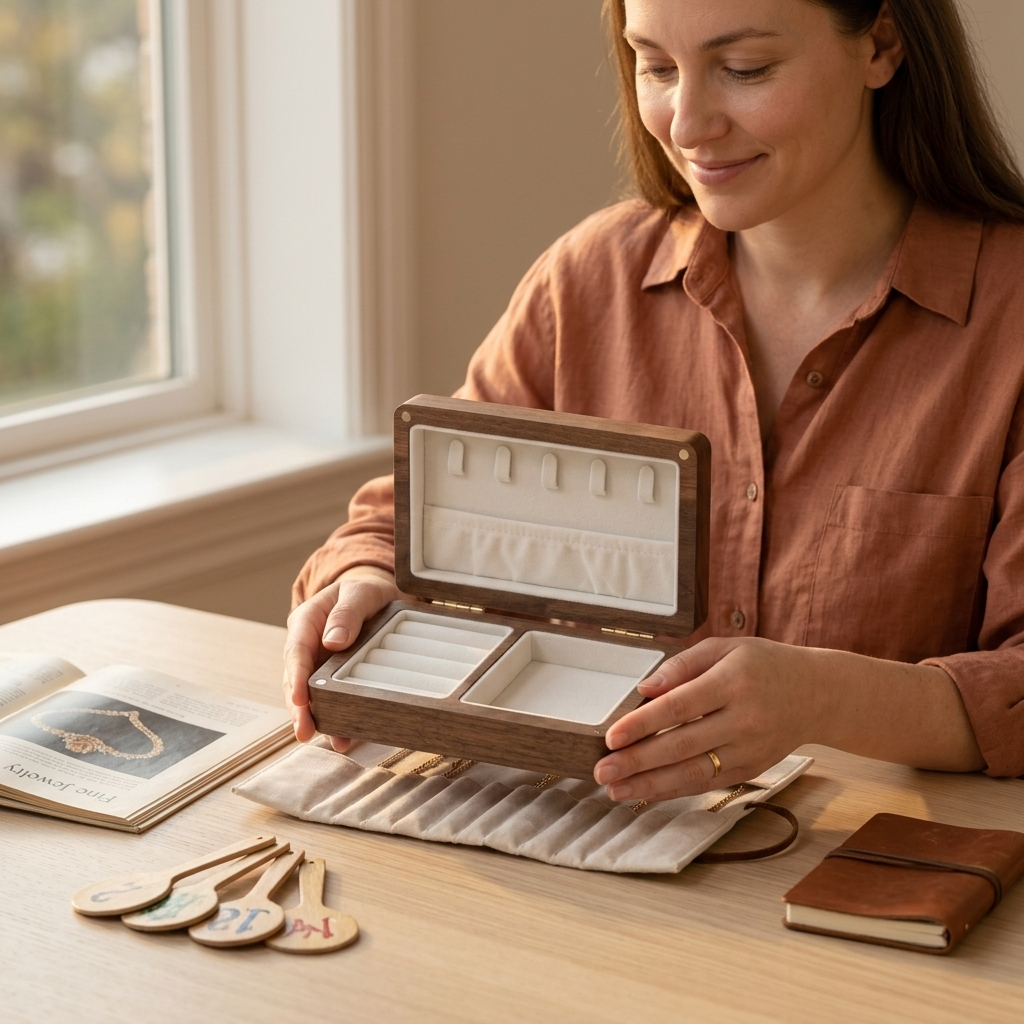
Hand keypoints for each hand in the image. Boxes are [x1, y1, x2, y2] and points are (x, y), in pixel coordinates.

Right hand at [283, 566, 399, 750]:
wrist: (380, 595)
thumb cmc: (366, 591)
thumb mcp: (360, 592)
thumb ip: (347, 613)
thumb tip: (333, 641)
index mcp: (307, 621)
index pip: (296, 651)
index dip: (296, 677)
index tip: (299, 698)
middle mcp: (308, 645)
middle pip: (297, 680)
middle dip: (300, 708)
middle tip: (305, 732)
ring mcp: (319, 664)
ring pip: (311, 695)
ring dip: (318, 718)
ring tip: (335, 741)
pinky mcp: (333, 677)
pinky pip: (331, 699)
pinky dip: (338, 718)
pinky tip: (347, 737)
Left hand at [593, 638, 822, 801]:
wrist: (817, 694)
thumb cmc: (763, 665)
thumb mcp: (724, 648)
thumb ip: (682, 665)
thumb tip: (644, 689)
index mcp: (733, 681)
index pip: (679, 707)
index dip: (643, 724)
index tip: (611, 737)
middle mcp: (744, 719)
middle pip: (682, 746)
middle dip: (638, 762)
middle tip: (602, 771)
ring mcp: (750, 749)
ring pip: (694, 773)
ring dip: (651, 785)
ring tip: (616, 790)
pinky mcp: (753, 769)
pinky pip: (708, 783)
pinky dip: (675, 791)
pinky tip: (647, 793)